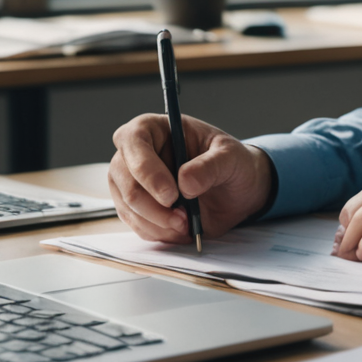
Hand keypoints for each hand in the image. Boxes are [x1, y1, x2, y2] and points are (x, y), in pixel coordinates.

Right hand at [108, 113, 272, 243]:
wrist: (236, 190)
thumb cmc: (231, 163)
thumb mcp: (232, 157)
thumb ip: (211, 166)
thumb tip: (185, 183)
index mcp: (155, 128)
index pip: (133, 140)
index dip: (147, 170)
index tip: (171, 195)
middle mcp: (135, 153)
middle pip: (124, 180)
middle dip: (154, 206)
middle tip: (184, 218)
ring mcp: (131, 181)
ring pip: (128, 206)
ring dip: (158, 222)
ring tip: (187, 222)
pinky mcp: (135, 207)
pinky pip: (136, 225)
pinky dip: (159, 232)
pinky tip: (181, 228)